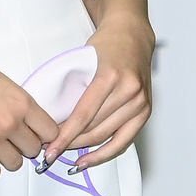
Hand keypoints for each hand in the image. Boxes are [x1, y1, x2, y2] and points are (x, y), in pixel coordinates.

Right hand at [0, 51, 60, 179]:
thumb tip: (28, 122)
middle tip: (9, 137)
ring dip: (7, 156)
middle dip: (23, 145)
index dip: (42, 135)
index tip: (34, 134)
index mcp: (21, 103)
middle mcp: (11, 123)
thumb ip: (19, 104)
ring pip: (15, 164)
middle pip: (34, 150)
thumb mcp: (3, 82)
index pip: (50, 132)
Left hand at [40, 17, 154, 172]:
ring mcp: (140, 102)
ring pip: (107, 136)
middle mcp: (129, 91)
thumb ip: (72, 87)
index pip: (83, 115)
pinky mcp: (146, 111)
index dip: (64, 136)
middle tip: (50, 151)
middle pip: (95, 129)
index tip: (49, 149)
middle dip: (70, 143)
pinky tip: (89, 160)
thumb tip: (51, 119)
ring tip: (65, 155)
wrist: (132, 34)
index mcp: (110, 76)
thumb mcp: (83, 59)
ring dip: (84, 149)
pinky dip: (106, 153)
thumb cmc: (106, 44)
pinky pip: (124, 141)